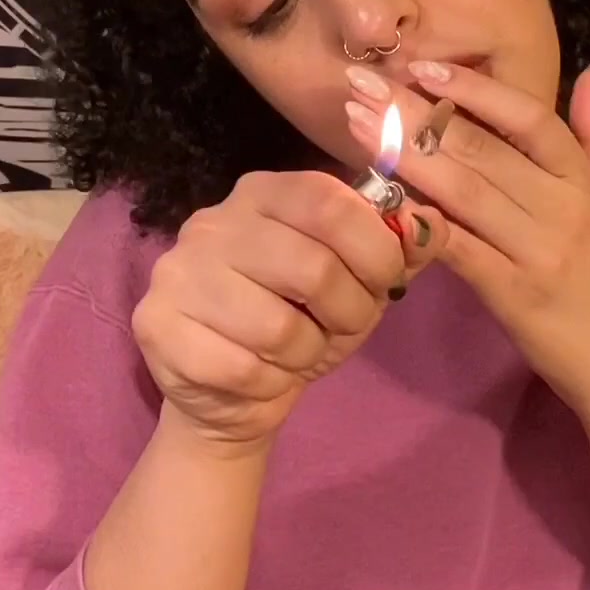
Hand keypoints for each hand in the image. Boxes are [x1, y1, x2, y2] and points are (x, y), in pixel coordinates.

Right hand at [132, 169, 446, 450]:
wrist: (234, 396)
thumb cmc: (301, 322)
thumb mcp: (360, 282)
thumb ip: (400, 248)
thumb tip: (434, 222)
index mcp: (263, 193)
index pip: (328, 201)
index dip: (374, 247)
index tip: (386, 282)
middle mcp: (212, 222)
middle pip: (311, 266)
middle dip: (349, 311)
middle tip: (344, 327)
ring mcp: (176, 273)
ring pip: (277, 326)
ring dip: (308, 353)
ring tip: (299, 352)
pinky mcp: (155, 326)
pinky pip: (242, 366)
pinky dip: (270, 382)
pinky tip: (262, 375)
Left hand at [344, 61, 589, 420]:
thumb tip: (589, 72)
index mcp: (583, 180)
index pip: (529, 117)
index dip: (474, 88)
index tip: (421, 67)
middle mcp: (564, 207)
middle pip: (482, 147)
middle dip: (415, 112)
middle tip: (362, 85)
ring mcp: (539, 250)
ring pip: (463, 190)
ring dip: (403, 154)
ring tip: (356, 125)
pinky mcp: (514, 294)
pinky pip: (459, 248)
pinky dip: (420, 220)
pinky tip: (381, 198)